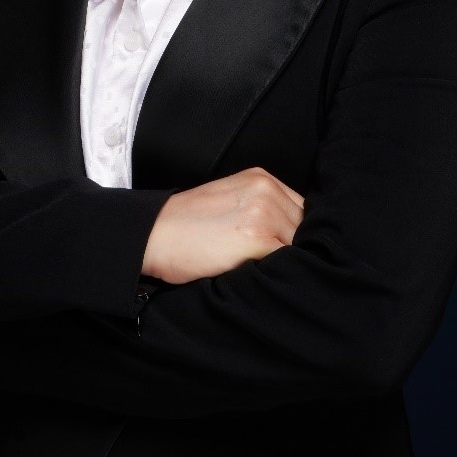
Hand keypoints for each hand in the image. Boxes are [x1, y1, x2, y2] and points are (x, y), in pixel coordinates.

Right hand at [142, 167, 304, 284]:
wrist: (152, 236)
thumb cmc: (186, 226)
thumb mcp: (229, 200)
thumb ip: (262, 208)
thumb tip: (294, 236)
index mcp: (260, 178)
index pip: (302, 210)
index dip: (296, 234)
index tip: (284, 250)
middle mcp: (265, 190)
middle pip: (305, 227)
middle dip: (293, 248)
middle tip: (271, 264)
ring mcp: (263, 213)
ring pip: (298, 246)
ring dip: (286, 262)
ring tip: (262, 271)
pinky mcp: (256, 239)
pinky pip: (286, 262)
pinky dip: (278, 273)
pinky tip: (259, 278)